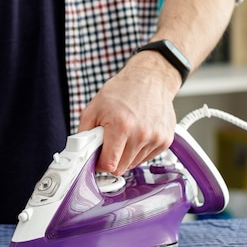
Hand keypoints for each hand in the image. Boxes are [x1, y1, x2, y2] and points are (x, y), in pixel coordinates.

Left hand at [78, 54, 179, 174]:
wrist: (150, 78)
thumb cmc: (122, 91)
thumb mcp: (93, 108)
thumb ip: (84, 134)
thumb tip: (80, 153)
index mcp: (121, 126)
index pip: (109, 164)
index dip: (100, 164)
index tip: (98, 159)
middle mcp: (141, 134)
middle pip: (121, 167)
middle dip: (112, 158)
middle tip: (110, 141)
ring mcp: (156, 138)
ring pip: (134, 164)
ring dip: (126, 155)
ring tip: (125, 134)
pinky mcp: (166, 141)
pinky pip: (147, 158)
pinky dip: (139, 150)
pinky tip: (137, 134)